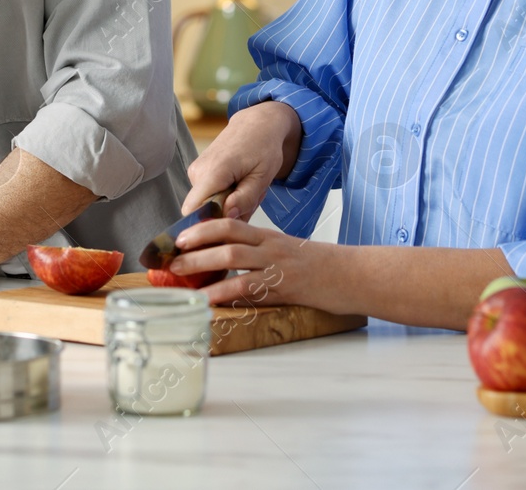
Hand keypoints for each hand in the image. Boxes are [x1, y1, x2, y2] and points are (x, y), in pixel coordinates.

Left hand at [168, 217, 340, 311]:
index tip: (180, 235)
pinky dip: (222, 294)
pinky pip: (247, 288)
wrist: (354, 276)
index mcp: (270, 237)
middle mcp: (270, 247)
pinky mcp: (283, 286)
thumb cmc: (321, 268)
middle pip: (226, 238)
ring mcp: (277, 265)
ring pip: (232, 258)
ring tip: (180, 276)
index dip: (203, 227)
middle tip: (171, 256)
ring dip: (201, 265)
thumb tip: (230, 269)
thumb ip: (261, 256)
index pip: (231, 224)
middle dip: (195, 246)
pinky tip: (206, 301)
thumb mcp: (288, 254)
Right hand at [181, 100, 300, 221]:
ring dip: (228, 205)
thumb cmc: (263, 148)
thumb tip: (227, 216)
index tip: (230, 226)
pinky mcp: (196, 172)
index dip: (207, 225)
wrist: (256, 124)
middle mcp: (198, 172)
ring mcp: (195, 171)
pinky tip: (238, 184)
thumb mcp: (262, 176)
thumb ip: (245, 198)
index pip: (193, 210)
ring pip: (207, 205)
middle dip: (227, 214)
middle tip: (250, 199)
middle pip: (203, 212)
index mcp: (214, 172)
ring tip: (247, 189)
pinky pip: (207, 196)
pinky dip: (224, 196)